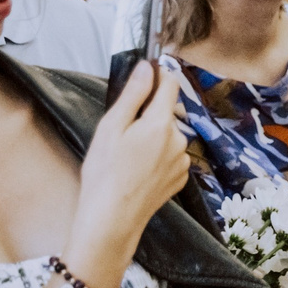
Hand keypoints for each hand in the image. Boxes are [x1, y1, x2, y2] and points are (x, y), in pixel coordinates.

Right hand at [70, 60, 188, 263]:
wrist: (113, 219)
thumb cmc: (105, 173)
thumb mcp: (111, 127)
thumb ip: (133, 94)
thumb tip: (146, 68)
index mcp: (161, 123)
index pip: (170, 85)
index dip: (159, 75)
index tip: (147, 73)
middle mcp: (179, 140)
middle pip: (167, 113)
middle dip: (148, 114)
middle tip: (122, 131)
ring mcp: (182, 161)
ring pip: (169, 136)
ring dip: (153, 137)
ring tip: (127, 156)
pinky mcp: (180, 179)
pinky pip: (171, 157)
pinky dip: (157, 157)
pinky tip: (138, 170)